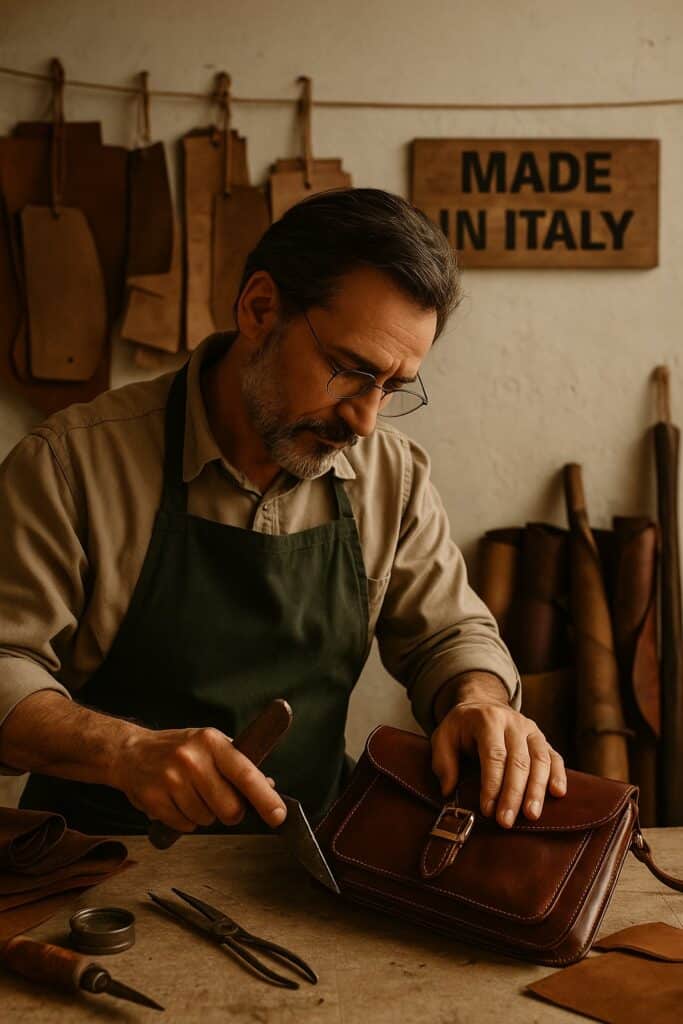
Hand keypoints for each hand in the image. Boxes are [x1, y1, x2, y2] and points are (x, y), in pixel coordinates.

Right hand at [111, 725, 286, 832]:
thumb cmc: (178, 749)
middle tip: (220, 800)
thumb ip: (239, 765)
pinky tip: (176, 801)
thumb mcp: (211, 745)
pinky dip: (185, 820)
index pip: (245, 774)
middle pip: (229, 808)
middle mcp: (192, 758)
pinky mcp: (154, 799)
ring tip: (191, 793)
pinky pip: (184, 826)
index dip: (265, 798)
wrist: (131, 752)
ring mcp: (171, 779)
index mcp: (212, 742)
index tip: (279, 815)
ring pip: (206, 819)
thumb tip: (268, 787)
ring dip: (204, 814)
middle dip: (231, 812)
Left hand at [431, 677, 566, 827]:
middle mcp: (513, 723)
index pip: (494, 755)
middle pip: (519, 761)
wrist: (482, 703)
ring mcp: (531, 730)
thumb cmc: (462, 726)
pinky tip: (558, 794)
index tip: (487, 810)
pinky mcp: (542, 739)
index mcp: (488, 720)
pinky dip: (558, 775)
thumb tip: (449, 792)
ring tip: (531, 815)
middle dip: (513, 794)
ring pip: (540, 760)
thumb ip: (443, 762)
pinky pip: (554, 757)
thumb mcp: (443, 736)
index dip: (492, 784)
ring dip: (537, 790)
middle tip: (506, 821)